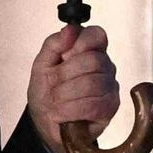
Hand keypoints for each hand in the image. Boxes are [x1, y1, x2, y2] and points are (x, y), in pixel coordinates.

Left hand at [27, 23, 118, 149]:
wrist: (43, 122)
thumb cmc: (46, 91)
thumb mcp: (42, 64)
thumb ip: (54, 44)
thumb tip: (70, 30)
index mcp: (90, 50)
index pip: (97, 35)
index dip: (81, 42)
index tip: (65, 55)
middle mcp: (105, 66)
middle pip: (93, 60)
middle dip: (65, 75)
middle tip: (53, 85)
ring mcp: (110, 87)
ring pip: (93, 83)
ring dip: (65, 95)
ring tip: (55, 103)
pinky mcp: (110, 109)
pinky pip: (94, 105)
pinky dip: (71, 110)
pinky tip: (61, 114)